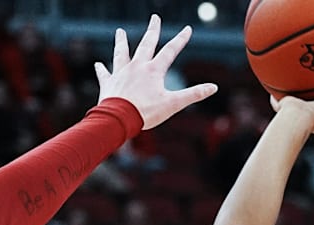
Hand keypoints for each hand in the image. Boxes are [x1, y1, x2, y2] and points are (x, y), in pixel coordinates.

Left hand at [95, 14, 217, 129]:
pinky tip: (99, 64)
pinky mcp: (109, 83)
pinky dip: (102, 69)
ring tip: (119, 31)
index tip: (187, 29)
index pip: (170, 51)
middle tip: (154, 17)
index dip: (180, 39)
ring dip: (121, 42)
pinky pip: (105, 74)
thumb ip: (194, 94)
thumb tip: (214, 87)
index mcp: (154, 70)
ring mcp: (121, 73)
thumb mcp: (174, 103)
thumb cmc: (146, 112)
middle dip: (152, 30)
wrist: (118, 119)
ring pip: (121, 53)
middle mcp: (137, 67)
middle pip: (146, 44)